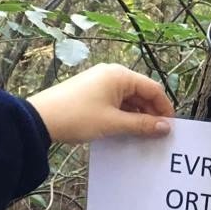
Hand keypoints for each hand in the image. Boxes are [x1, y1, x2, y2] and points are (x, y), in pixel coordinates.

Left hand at [27, 63, 173, 143]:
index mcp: (120, 75)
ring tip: (142, 135)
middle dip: (151, 113)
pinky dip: (123, 114)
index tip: (170, 127)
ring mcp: (100, 82)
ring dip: (137, 116)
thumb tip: (165, 127)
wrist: (40, 119)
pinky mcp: (91, 92)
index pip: (153, 89)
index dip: (164, 108)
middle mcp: (112, 74)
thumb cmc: (78, 117)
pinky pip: (115, 102)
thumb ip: (142, 125)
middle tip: (157, 134)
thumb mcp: (114, 123)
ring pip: (128, 99)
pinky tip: (125, 129)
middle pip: (141, 93)